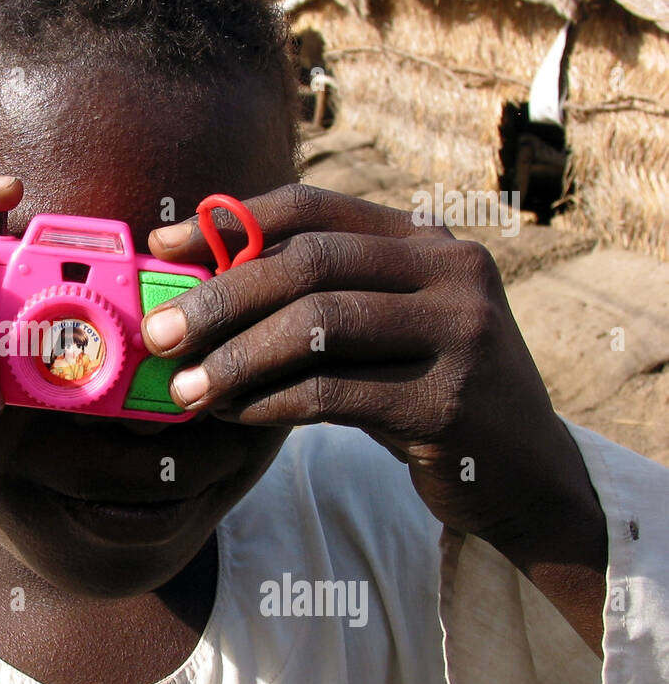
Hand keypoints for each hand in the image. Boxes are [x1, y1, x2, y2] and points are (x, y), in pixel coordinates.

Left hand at [141, 185, 606, 647]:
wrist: (525, 475)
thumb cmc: (427, 393)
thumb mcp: (387, 328)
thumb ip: (319, 297)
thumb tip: (198, 287)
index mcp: (427, 239)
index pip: (313, 208)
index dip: (230, 221)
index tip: (164, 245)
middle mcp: (451, 273)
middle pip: (309, 265)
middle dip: (220, 299)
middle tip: (159, 335)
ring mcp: (459, 335)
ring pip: (319, 328)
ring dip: (237, 360)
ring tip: (185, 389)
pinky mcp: (450, 404)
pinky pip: (334, 394)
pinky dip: (271, 404)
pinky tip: (234, 417)